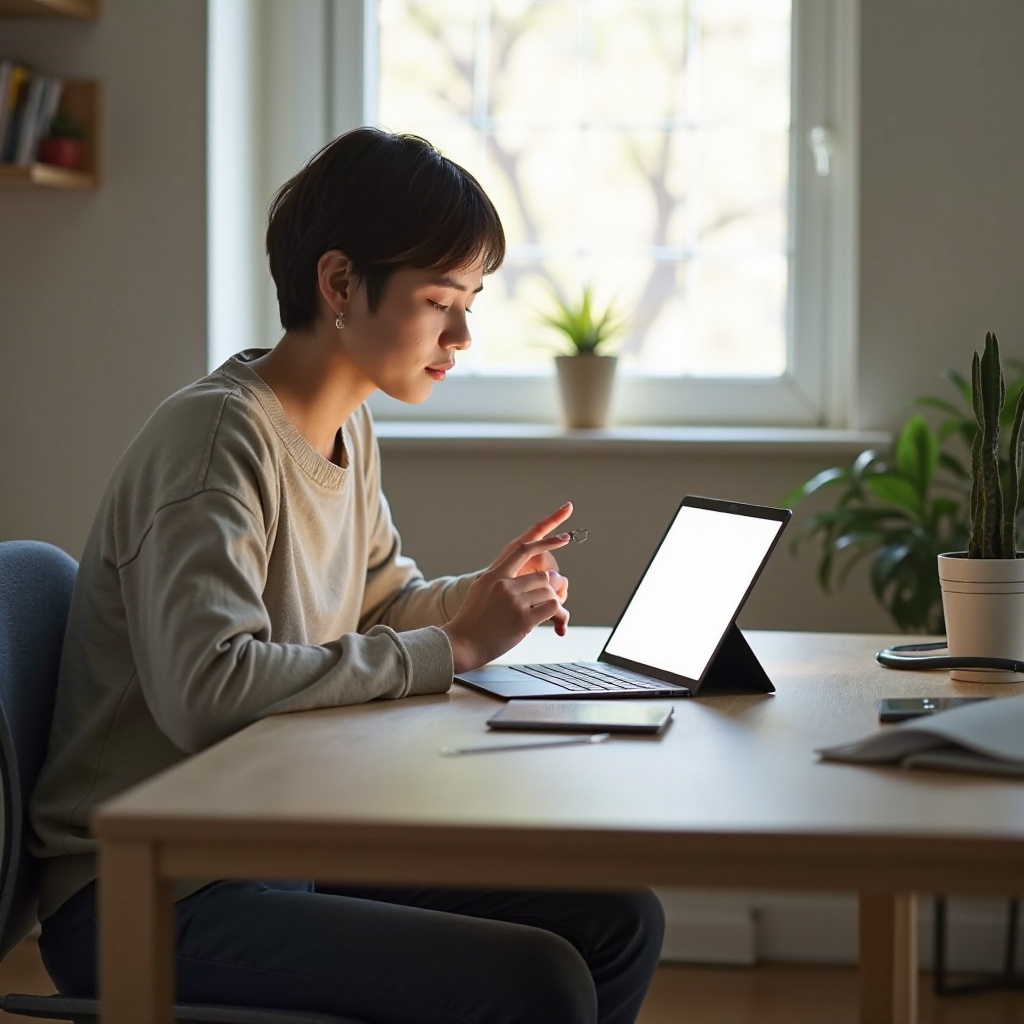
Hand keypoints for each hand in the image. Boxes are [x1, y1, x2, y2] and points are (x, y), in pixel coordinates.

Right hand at [442, 504, 574, 672]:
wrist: (462, 645)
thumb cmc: (471, 621)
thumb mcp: (480, 591)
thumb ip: (498, 580)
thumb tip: (518, 575)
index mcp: (494, 575)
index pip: (523, 550)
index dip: (547, 542)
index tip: (564, 537)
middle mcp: (505, 585)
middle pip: (543, 578)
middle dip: (548, 590)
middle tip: (546, 604)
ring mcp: (514, 601)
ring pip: (549, 593)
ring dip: (551, 604)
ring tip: (542, 616)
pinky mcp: (524, 619)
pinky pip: (552, 608)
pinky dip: (555, 615)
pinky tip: (547, 622)